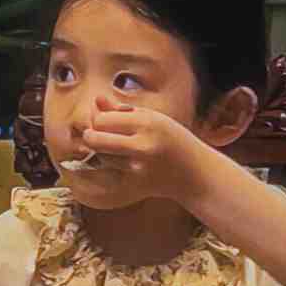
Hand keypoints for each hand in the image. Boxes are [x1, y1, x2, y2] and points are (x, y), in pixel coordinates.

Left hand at [73, 96, 212, 205]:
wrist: (195, 173)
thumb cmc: (172, 139)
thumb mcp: (152, 117)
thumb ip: (122, 110)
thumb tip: (95, 100)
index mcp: (147, 123)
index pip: (103, 120)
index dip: (97, 119)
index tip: (101, 120)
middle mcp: (143, 145)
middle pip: (96, 139)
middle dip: (90, 136)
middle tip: (93, 135)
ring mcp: (139, 168)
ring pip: (102, 157)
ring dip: (101, 152)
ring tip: (113, 147)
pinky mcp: (137, 185)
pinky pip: (110, 173)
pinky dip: (108, 166)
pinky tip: (116, 160)